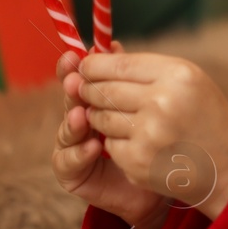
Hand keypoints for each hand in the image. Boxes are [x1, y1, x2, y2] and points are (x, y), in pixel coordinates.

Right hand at [52, 49, 170, 228]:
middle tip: (76, 82)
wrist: (161, 183)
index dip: (74, 67)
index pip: (79, 78)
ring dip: (74, 122)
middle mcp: (80, 120)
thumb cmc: (157, 140)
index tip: (75, 56)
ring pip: (67, 129)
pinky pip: (67, 161)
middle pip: (70, 100)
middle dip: (73, 92)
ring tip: (83, 116)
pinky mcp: (71, 173)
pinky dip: (79, 153)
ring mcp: (72, 146)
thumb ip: (128, 79)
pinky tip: (93, 147)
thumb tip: (114, 45)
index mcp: (95, 99)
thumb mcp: (144, 105)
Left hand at [77, 49, 227, 220]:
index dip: (93, 65)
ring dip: (99, 117)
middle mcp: (162, 102)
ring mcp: (149, 134)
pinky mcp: (139, 161)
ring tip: (118, 117)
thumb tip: (97, 55)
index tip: (84, 67)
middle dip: (89, 90)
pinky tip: (135, 142)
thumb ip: (147, 67)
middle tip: (87, 91)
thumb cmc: (206, 117)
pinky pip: (108, 145)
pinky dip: (114, 143)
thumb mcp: (189, 80)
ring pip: (100, 118)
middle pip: (103, 90)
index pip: (118, 65)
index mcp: (177, 75)